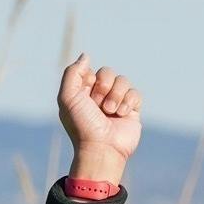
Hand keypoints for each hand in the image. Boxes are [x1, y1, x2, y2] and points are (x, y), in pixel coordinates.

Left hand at [57, 56, 142, 183]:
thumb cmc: (82, 125)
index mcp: (83, 93)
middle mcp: (100, 96)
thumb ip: (72, 73)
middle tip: (98, 105)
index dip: (90, 80)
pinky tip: (122, 115)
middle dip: (104, 86)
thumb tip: (86, 55)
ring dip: (116, 95)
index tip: (86, 95)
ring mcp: (117, 103)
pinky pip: (135, 93)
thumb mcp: (67, 97)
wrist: (101, 148)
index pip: (91, 71)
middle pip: (108, 72)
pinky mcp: (132, 110)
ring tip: (110, 112)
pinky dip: (129, 102)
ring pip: (123, 81)